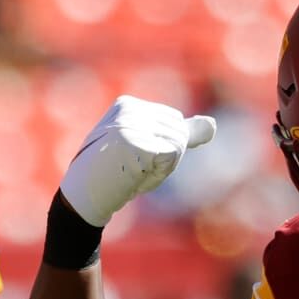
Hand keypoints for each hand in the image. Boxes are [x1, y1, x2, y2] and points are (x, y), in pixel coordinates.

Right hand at [59, 95, 216, 226]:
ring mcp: (129, 124)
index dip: (165, 145)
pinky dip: (159, 172)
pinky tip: (136, 174)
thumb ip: (182, 133)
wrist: (86, 194)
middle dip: (167, 156)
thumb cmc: (118, 172)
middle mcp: (128, 109)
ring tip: (135, 170)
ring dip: (163, 166)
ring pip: (178, 143)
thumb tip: (213, 123)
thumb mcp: (153, 147)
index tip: (137, 155)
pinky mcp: (133, 141)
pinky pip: (171, 156)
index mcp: (128, 104)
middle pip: (179, 131)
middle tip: (136, 165)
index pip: (174, 120)